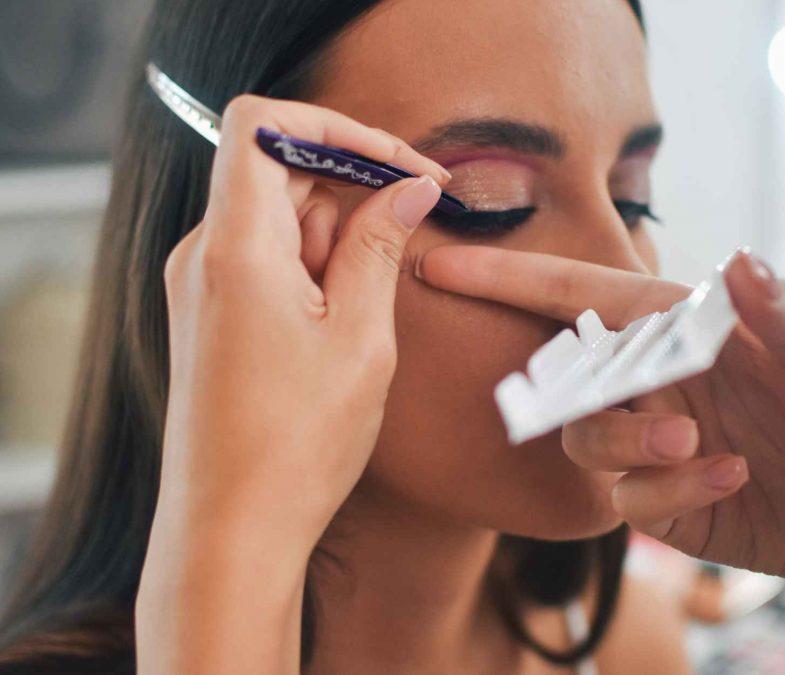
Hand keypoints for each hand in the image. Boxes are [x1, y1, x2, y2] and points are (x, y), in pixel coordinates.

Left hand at [138, 96, 448, 672]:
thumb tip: (408, 187)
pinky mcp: (211, 316)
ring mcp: (201, 287)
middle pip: (277, 171)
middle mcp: (203, 257)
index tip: (399, 163)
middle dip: (352, 188)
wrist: (231, 531)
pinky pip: (264, 259)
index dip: (336, 128)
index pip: (263, 126)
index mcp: (235, 250)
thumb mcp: (361, 338)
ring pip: (276, 218)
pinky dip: (314, 267)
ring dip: (337, 236)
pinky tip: (348, 320)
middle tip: (414, 229)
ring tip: (374, 307)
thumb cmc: (296, 446)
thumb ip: (380, 247)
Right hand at [416, 246, 784, 589]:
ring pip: (586, 440)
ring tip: (697, 441)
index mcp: (677, 327)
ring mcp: (651, 442)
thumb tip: (741, 262)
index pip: (578, 295)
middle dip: (575, 385)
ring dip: (628, 441)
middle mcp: (652, 381)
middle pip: (567, 374)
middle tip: (642, 397)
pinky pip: (629, 498)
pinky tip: (730, 476)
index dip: (507, 279)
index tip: (441, 265)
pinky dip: (670, 486)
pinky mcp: (660, 501)